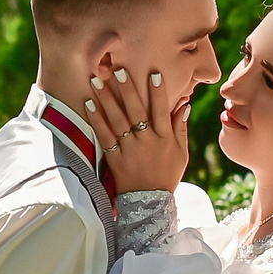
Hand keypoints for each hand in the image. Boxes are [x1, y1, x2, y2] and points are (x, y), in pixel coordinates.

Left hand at [85, 59, 190, 194]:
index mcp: (164, 139)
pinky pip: (104, 136)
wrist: (150, 203)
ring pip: (117, 120)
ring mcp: (130, 150)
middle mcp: (147, 142)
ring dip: (106, 99)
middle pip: (136, 111)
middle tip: (118, 70)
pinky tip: (89, 104)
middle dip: (127, 89)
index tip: (153, 73)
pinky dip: (96, 119)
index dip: (158, 92)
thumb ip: (180, 129)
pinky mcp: (115, 158)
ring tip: (97, 81)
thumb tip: (184, 105)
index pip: (161, 111)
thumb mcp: (181, 154)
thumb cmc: (167, 175)